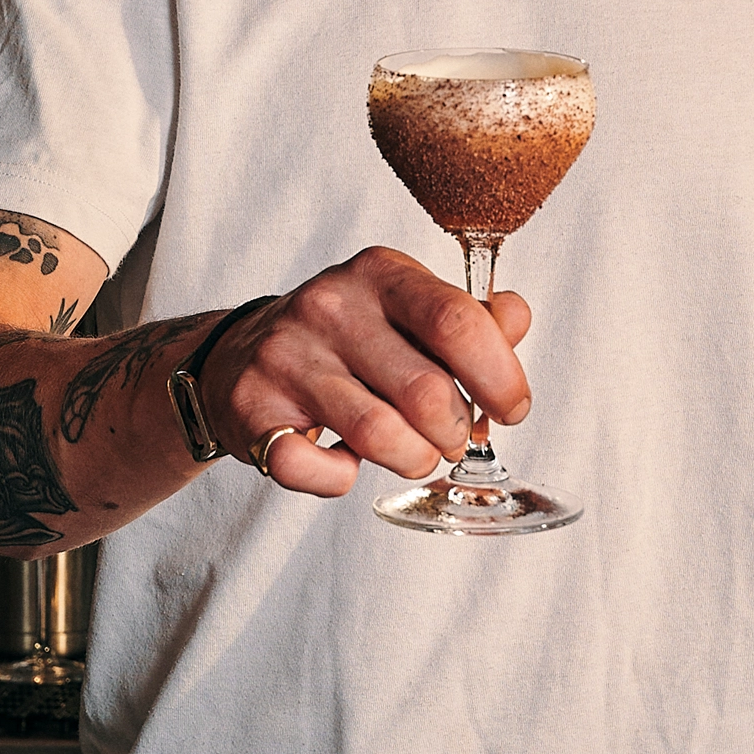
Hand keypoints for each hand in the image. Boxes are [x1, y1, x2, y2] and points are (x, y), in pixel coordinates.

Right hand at [204, 247, 531, 498]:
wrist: (239, 356)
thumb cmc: (344, 338)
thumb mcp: (407, 309)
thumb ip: (470, 319)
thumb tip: (514, 318)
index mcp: (379, 274)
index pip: (457, 322)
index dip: (500, 376)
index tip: (511, 407)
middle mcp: (329, 307)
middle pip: (427, 391)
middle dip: (455, 431)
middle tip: (450, 437)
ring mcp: (287, 358)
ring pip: (381, 435)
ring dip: (413, 459)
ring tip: (411, 452)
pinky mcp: (253, 411)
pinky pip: (318, 470)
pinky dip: (342, 479)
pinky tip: (343, 460)